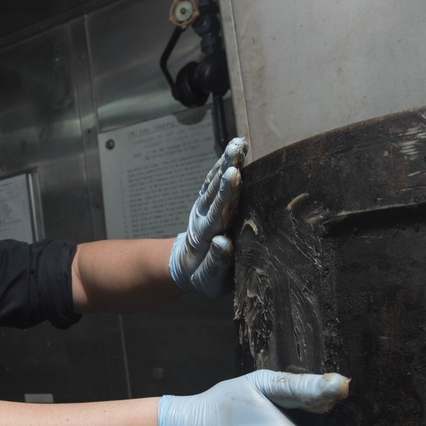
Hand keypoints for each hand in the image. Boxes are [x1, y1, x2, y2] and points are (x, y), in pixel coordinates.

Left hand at [169, 137, 246, 297]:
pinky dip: (223, 166)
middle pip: (215, 191)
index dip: (226, 193)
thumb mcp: (210, 280)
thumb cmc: (204, 277)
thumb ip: (216, 263)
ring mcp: (203, 209)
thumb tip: (223, 242)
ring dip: (226, 163)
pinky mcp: (206, 204)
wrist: (187, 269)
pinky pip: (213, 182)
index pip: (218, 212)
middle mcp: (204, 219)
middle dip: (227, 170)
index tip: (234, 175)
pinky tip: (234, 150)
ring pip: (214, 183)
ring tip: (238, 144)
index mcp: (207, 236)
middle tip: (236, 151)